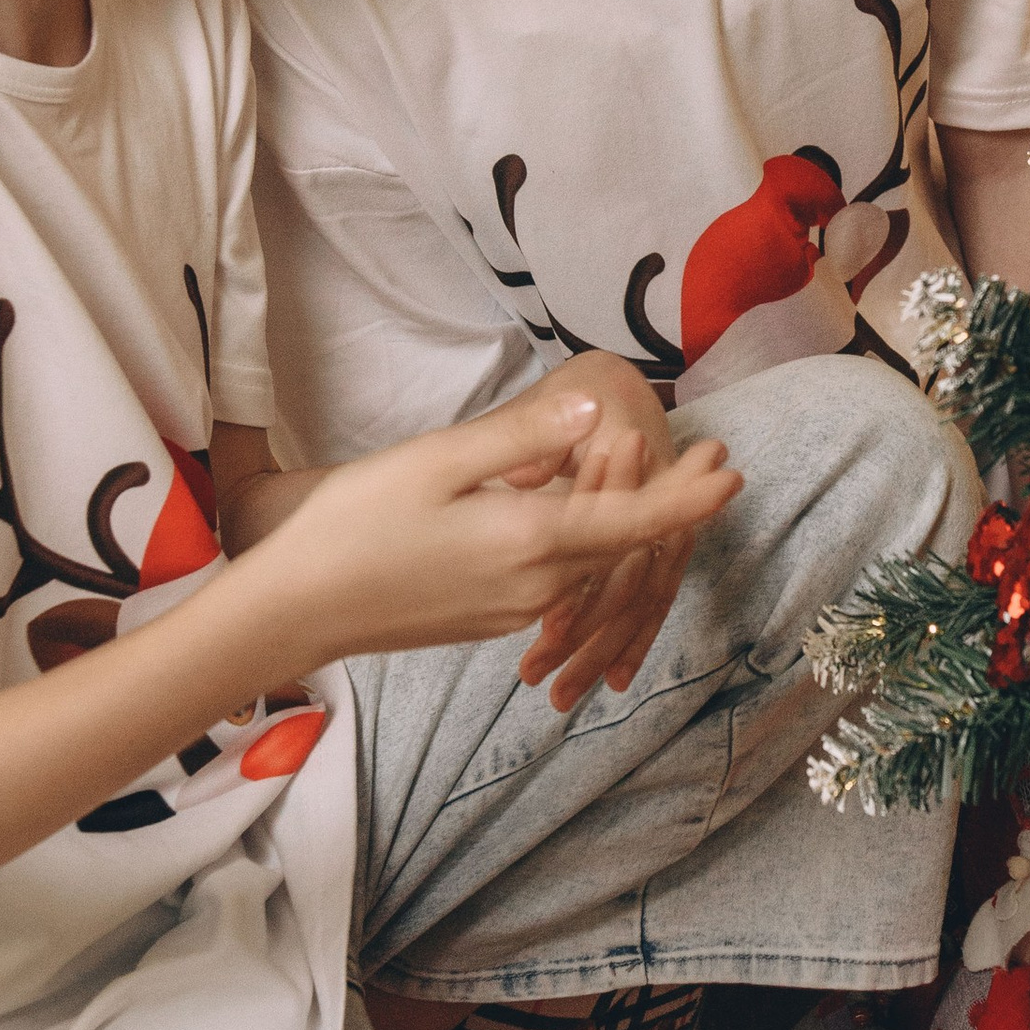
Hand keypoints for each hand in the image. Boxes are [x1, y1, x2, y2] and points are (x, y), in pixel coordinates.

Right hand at [249, 374, 737, 684]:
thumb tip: (596, 410)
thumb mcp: (439, 461)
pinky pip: (558, 579)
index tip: (734, 472)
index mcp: (530, 541)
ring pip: (590, 561)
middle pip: (621, 542)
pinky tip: (568, 512)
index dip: (690, 498)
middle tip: (710, 456)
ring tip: (641, 473)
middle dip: (667, 499)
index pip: (636, 523)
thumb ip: (524, 439)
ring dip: (621, 519)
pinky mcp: (491, 620)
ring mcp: (515, 610)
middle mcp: (536, 585)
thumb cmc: (356, 524)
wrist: (296, 610)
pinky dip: (580, 542)